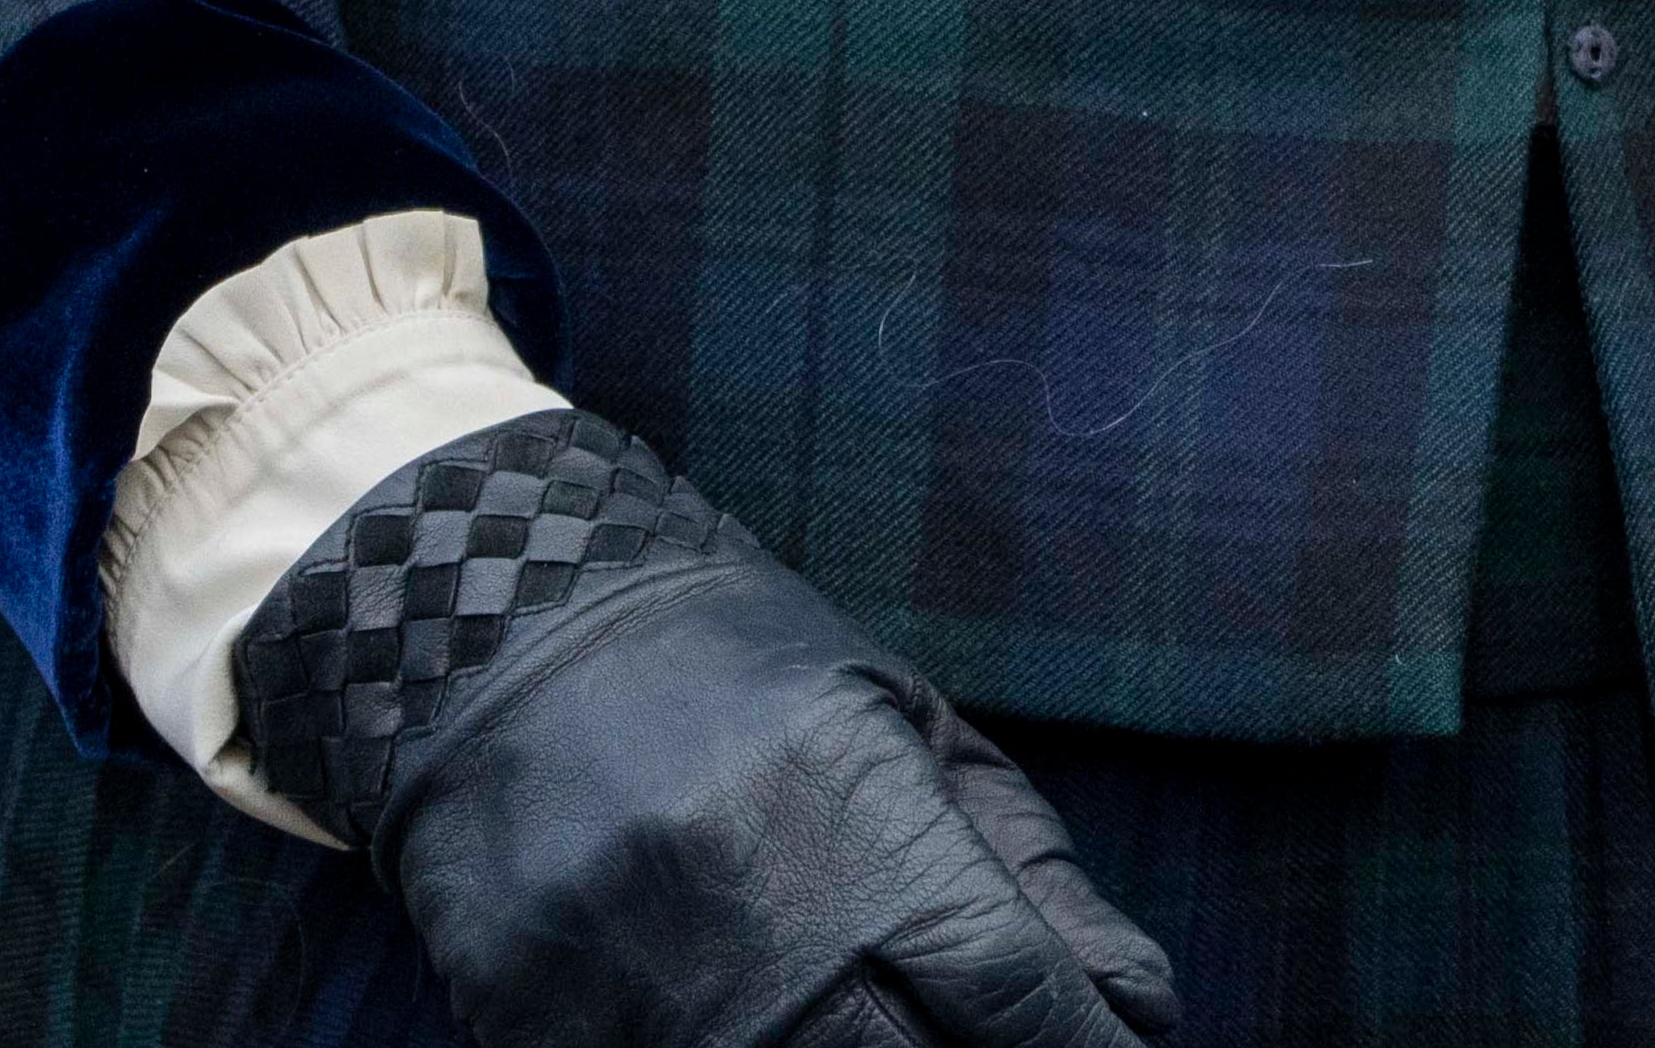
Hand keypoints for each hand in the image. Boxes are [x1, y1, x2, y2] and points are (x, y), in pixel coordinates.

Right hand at [230, 408, 1170, 1047]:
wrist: (510, 646)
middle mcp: (757, 934)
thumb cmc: (743, 678)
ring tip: (902, 1032)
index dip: (1086, 1043)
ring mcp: (642, 1008)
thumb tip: (1143, 1011)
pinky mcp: (545, 1041)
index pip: (1014, 993)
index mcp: (861, 832)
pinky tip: (797, 1038)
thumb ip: (1031, 881)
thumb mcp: (912, 735)